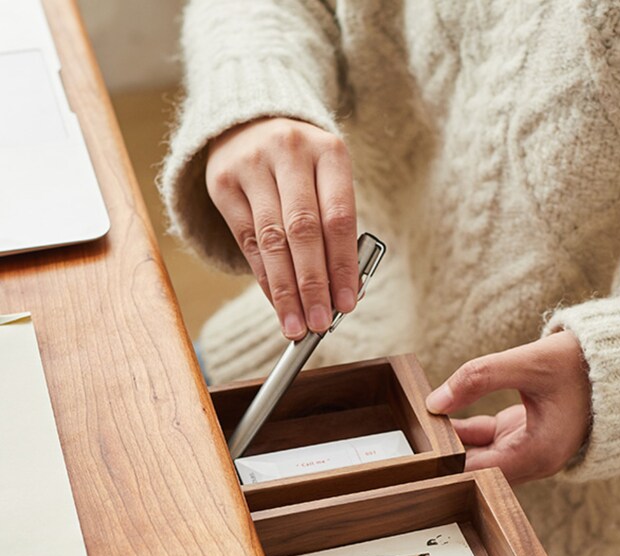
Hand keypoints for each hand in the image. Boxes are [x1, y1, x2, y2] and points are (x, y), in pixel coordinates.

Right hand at [206, 118, 357, 338]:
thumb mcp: (330, 180)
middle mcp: (289, 152)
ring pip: (271, 240)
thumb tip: (343, 291)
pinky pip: (246, 240)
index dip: (343, 266)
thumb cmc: (305, 164)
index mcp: (329, 151)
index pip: (338, 218)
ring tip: (297, 325)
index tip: (348, 304)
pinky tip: (276, 302)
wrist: (252, 119)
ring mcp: (251, 165)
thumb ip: (338, 229)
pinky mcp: (222, 182)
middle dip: (313, 284)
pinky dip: (264, 277)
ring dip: (285, 291)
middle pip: (303, 231)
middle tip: (320, 323)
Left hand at [425, 331, 591, 481]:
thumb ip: (479, 377)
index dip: (445, 465)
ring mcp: (530, 448)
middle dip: (444, 455)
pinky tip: (439, 416)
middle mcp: (535, 460)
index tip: (415, 456)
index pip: (479, 472)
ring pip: (479, 455)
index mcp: (539, 454)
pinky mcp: (525, 434)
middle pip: (476, 468)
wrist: (619, 360)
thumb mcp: (529, 363)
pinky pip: (487, 440)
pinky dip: (465, 431)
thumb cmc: (582, 363)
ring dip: (452, 441)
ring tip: (418, 426)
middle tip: (409, 440)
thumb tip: (435, 401)